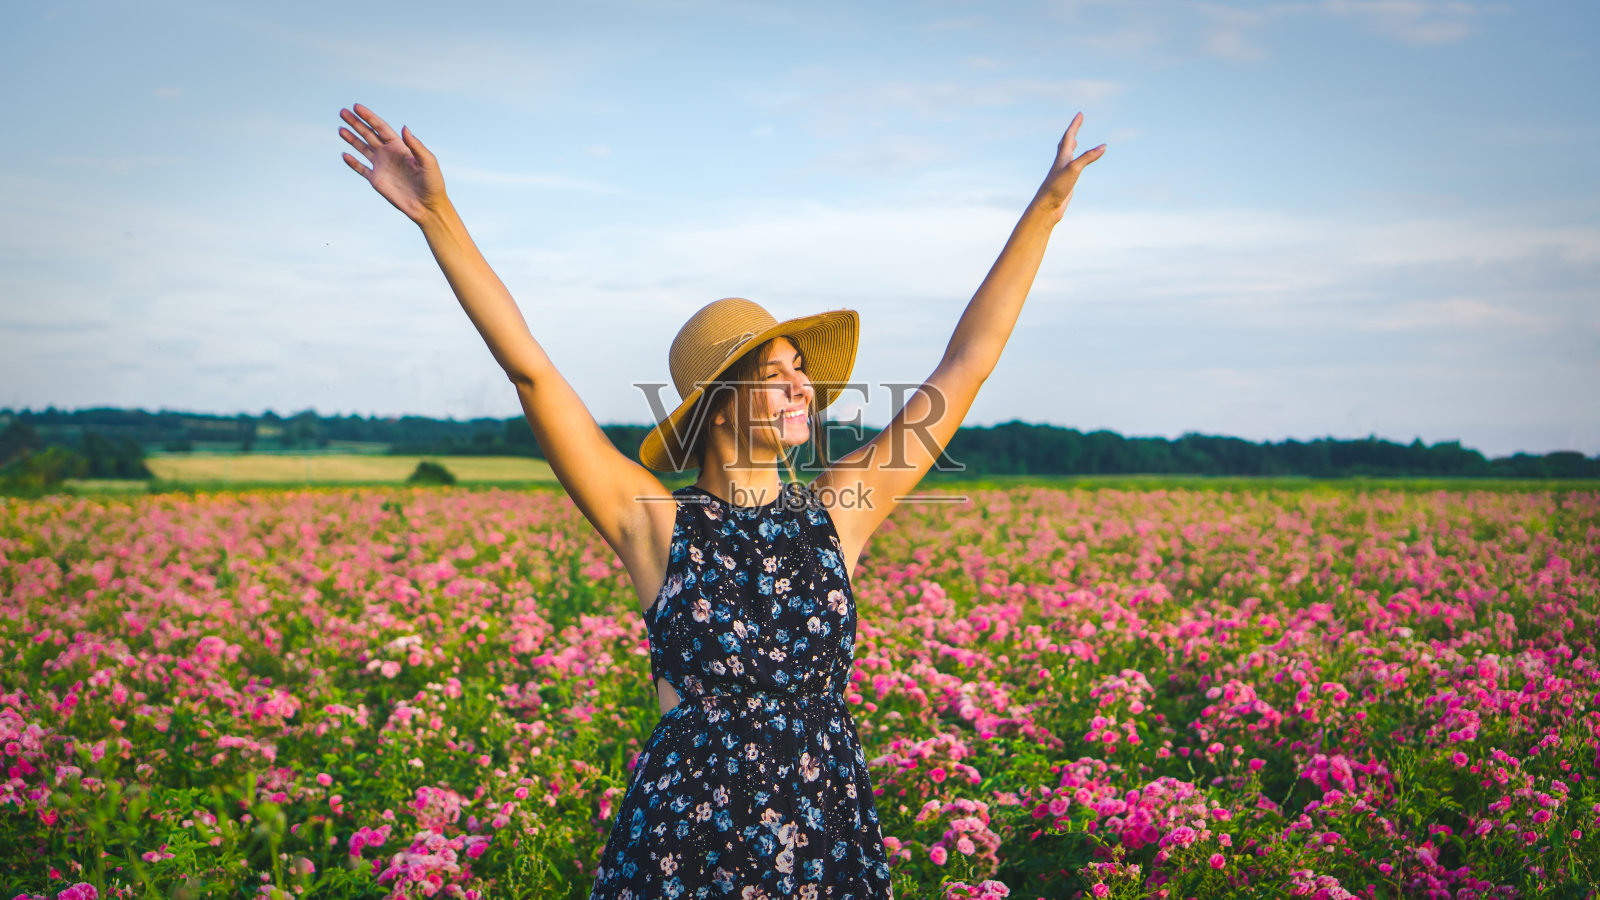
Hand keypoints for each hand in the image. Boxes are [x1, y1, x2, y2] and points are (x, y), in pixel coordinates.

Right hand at [338, 103, 447, 223]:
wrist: (427, 206)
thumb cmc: (433, 183)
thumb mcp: (428, 162)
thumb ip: (416, 145)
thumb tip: (404, 127)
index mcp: (400, 147)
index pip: (380, 128)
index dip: (369, 117)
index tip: (356, 107)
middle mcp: (388, 154)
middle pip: (368, 134)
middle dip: (356, 123)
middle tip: (343, 112)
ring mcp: (381, 166)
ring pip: (362, 149)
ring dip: (352, 139)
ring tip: (340, 129)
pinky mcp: (376, 180)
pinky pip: (361, 169)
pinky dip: (353, 162)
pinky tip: (344, 154)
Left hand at [1034, 112, 1105, 218]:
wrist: (1046, 207)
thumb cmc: (1057, 187)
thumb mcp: (1075, 169)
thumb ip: (1088, 157)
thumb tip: (1104, 146)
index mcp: (1062, 157)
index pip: (1069, 136)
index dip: (1075, 125)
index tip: (1080, 114)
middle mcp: (1061, 162)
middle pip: (1066, 142)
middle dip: (1073, 131)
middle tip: (1078, 122)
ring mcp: (1062, 172)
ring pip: (1067, 155)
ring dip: (1071, 146)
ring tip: (1075, 140)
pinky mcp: (1065, 182)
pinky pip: (1071, 168)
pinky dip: (1075, 162)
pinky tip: (1076, 166)